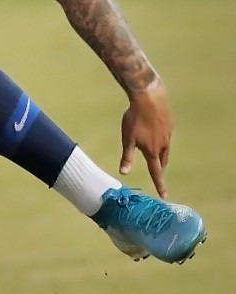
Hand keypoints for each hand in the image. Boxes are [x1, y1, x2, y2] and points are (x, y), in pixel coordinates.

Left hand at [120, 80, 172, 196]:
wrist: (150, 98)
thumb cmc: (135, 118)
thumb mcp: (127, 138)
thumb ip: (127, 156)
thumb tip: (124, 173)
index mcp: (152, 150)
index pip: (156, 172)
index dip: (160, 184)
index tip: (164, 195)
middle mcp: (163, 145)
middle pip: (162, 161)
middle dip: (160, 169)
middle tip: (158, 175)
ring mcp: (168, 134)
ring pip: (166, 150)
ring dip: (162, 156)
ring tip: (158, 159)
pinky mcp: (170, 125)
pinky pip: (166, 138)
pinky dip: (162, 142)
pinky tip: (158, 136)